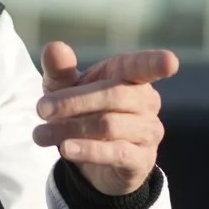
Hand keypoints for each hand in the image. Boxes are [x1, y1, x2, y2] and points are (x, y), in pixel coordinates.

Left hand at [33, 44, 177, 195]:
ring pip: (109, 125)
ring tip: (39, 134)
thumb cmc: (82, 112)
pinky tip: (66, 149)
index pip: (144, 66)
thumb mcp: (65, 90)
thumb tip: (54, 48)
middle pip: (114, 95)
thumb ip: (60, 70)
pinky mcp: (141, 160)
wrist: (92, 161)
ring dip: (70, 129)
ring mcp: (148, 131)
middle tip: (41, 108)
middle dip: (74, 101)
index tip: (169, 62)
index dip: (156, 63)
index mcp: (131, 77)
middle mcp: (147, 101)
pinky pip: (116, 152)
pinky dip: (88, 150)